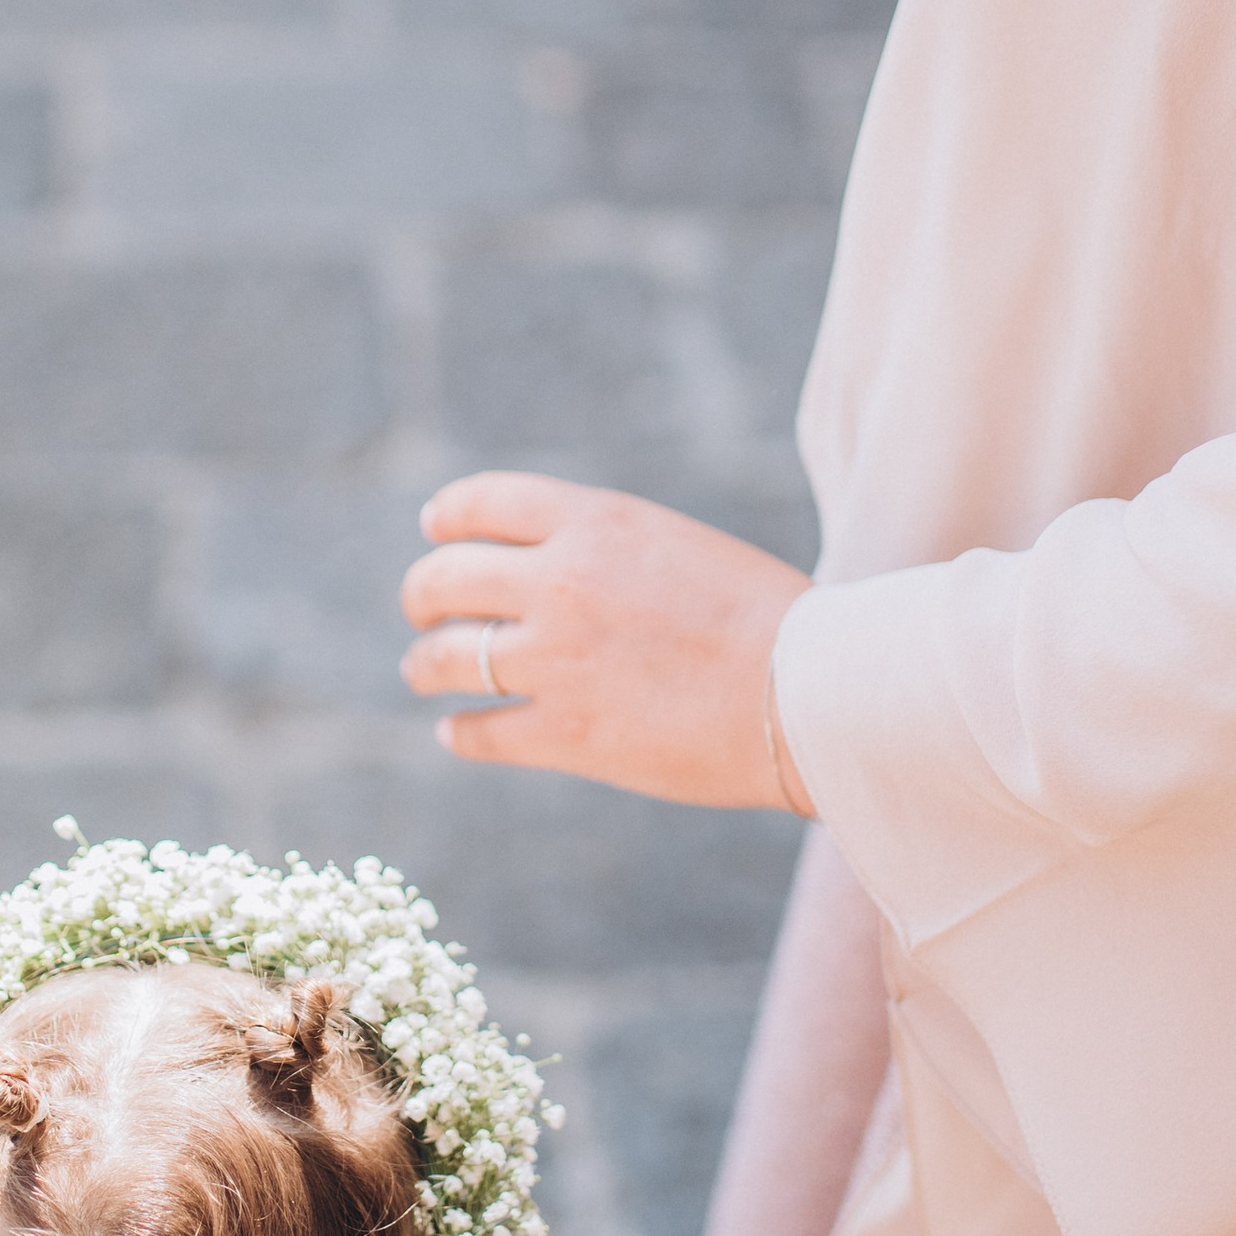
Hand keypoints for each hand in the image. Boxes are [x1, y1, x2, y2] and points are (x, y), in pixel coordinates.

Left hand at [400, 472, 811, 807]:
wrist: (813, 691)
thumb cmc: (766, 618)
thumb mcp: (676, 546)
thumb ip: (604, 548)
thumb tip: (542, 565)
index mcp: (595, 522)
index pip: (484, 501)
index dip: (447, 516)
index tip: (434, 531)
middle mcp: (562, 582)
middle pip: (446, 577)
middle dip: (422, 594)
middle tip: (421, 611)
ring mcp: (557, 660)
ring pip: (447, 657)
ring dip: (425, 664)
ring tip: (423, 671)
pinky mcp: (566, 734)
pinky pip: (480, 732)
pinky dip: (461, 733)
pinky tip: (458, 733)